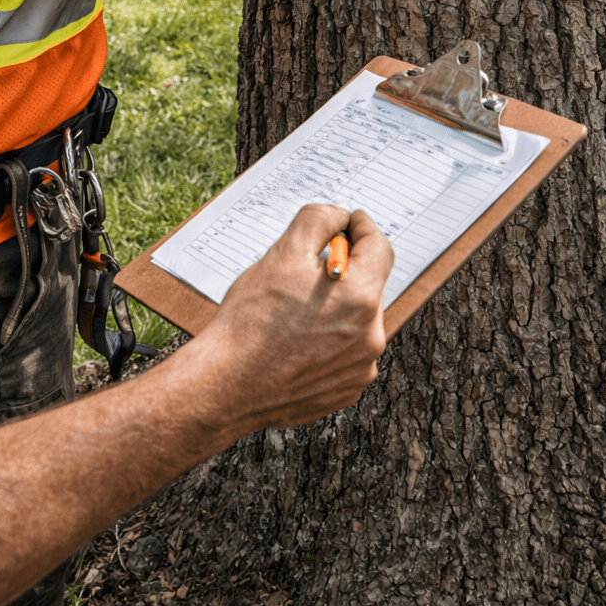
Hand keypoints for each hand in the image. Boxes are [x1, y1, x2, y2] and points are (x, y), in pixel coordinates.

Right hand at [192, 204, 392, 436]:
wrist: (225, 386)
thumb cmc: (250, 320)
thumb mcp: (282, 253)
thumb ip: (318, 220)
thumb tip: (340, 216)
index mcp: (360, 297)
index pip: (380, 248)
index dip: (361, 228)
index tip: (347, 222)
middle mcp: (371, 335)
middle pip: (369, 284)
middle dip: (345, 270)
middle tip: (308, 269)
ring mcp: (361, 367)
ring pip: (359, 319)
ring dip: (338, 305)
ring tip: (297, 310)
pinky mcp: (348, 389)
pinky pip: (350, 351)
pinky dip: (332, 339)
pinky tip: (299, 340)